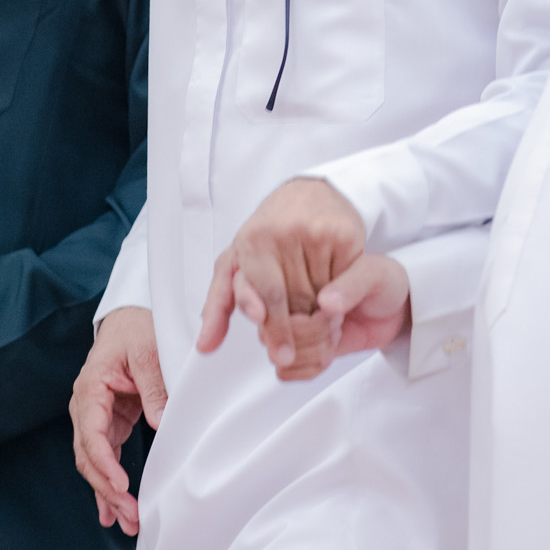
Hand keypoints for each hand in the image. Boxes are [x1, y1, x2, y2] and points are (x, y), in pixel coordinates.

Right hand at [70, 308, 165, 536]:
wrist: (129, 319)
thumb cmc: (137, 330)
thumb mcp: (148, 351)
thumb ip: (153, 386)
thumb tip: (160, 423)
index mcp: (91, 388)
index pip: (91, 433)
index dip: (104, 463)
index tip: (122, 485)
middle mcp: (85, 406)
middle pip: (88, 456)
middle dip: (107, 489)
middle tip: (131, 516)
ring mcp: (94, 417)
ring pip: (94, 463)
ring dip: (108, 494)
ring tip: (127, 523)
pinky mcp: (108, 423)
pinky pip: (103, 458)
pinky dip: (107, 485)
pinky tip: (111, 512)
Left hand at [197, 178, 365, 372]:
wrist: (309, 194)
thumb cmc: (267, 234)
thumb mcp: (236, 263)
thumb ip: (219, 304)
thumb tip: (205, 345)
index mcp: (253, 241)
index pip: (268, 296)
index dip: (276, 328)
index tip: (284, 355)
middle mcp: (284, 234)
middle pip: (295, 300)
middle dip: (297, 326)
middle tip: (299, 346)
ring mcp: (317, 233)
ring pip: (320, 295)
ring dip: (317, 315)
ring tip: (312, 315)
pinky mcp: (345, 235)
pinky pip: (342, 281)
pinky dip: (337, 298)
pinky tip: (330, 299)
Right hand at [237, 253, 412, 382]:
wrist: (395, 307)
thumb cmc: (383, 281)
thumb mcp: (375, 275)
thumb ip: (351, 285)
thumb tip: (326, 302)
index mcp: (298, 269)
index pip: (274, 297)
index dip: (294, 313)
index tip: (323, 315)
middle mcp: (288, 298)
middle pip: (272, 330)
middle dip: (309, 333)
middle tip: (336, 321)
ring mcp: (292, 325)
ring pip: (279, 354)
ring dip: (311, 351)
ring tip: (336, 332)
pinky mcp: (300, 349)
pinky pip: (287, 372)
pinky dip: (310, 368)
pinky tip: (330, 353)